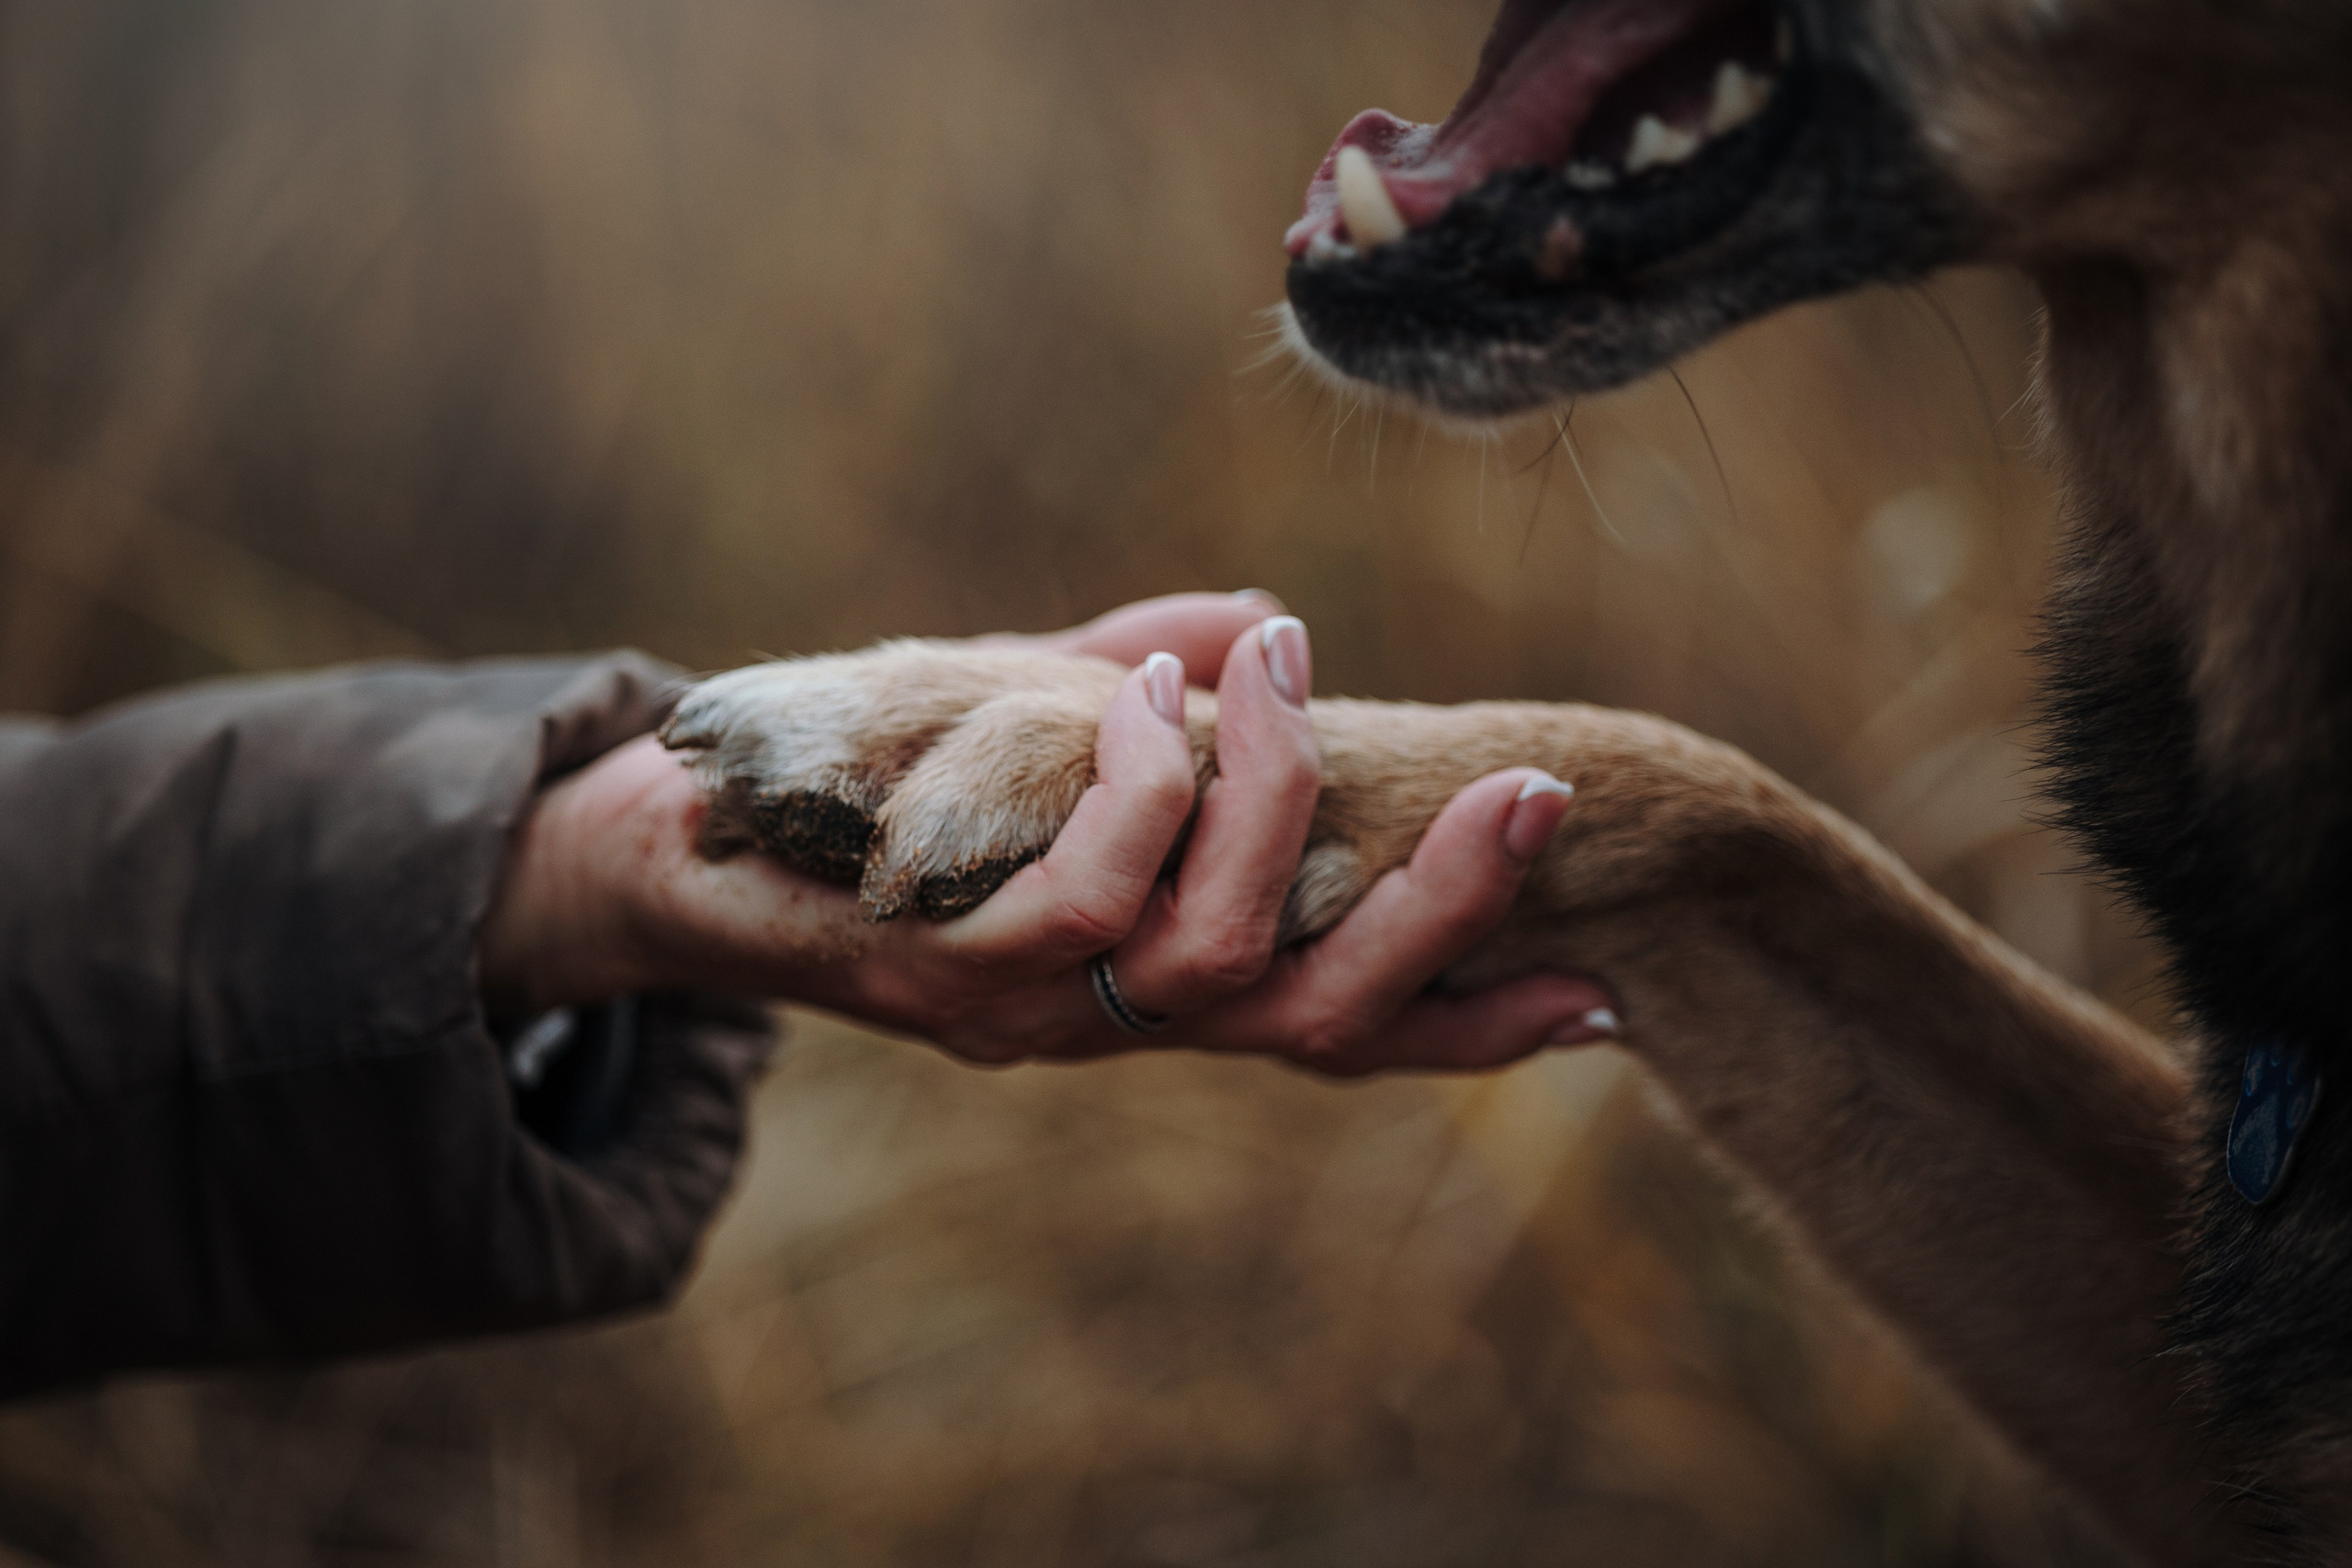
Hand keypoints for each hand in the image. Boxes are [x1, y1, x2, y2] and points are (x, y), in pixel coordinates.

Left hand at [478, 592, 1617, 1074]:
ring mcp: (1021, 1012)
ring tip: (1272, 671)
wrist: (673, 852)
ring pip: (1214, 965)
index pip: (1341, 1025)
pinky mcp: (925, 972)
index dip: (1470, 1020)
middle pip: (1321, 1022)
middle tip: (1529, 791)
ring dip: (1274, 803)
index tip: (1603, 999)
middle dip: (1444, 911)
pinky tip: (1150, 706)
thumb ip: (1144, 690)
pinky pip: (1073, 911)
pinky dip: (1139, 799)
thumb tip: (1264, 620)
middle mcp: (1110, 1024)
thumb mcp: (1031, 728)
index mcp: (1155, 980)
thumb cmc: (871, 790)